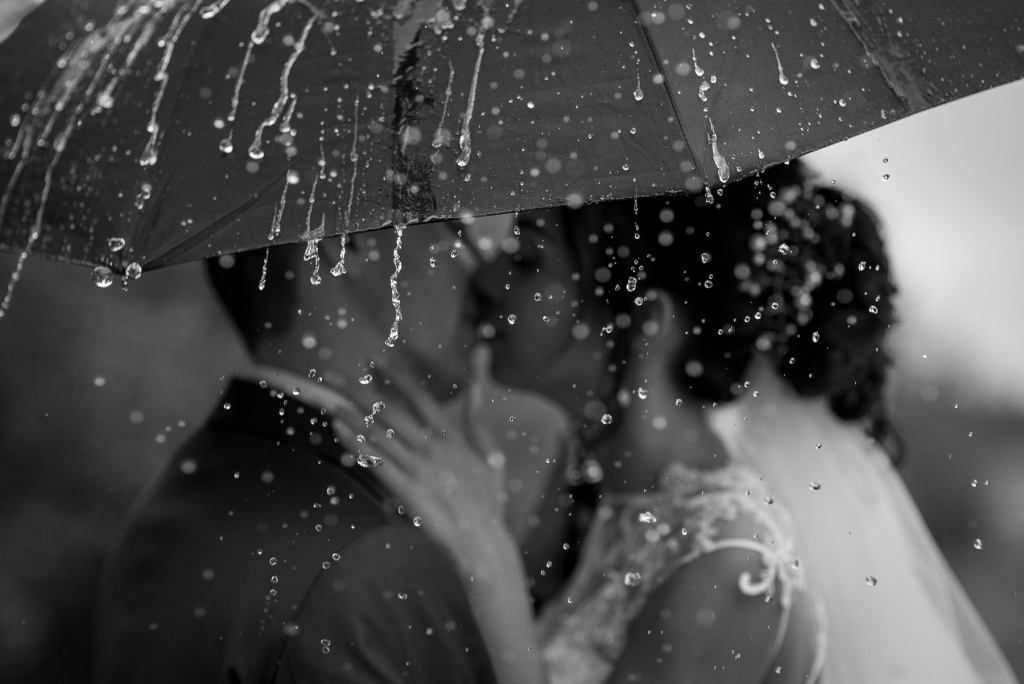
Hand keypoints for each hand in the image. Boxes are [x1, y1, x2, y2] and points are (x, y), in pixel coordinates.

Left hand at [331, 369, 516, 583]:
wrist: (482, 541)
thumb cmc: (489, 500)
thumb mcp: (492, 455)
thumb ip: (478, 421)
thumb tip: (476, 389)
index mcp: (452, 435)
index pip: (418, 395)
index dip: (393, 374)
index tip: (373, 359)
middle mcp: (432, 447)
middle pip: (388, 410)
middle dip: (357, 389)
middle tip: (331, 374)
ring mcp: (418, 469)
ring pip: (377, 434)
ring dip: (350, 414)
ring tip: (329, 398)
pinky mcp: (406, 492)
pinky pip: (375, 462)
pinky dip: (356, 444)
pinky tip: (340, 430)